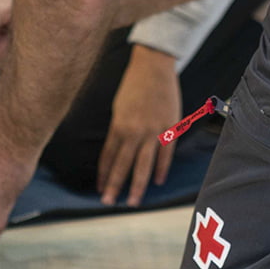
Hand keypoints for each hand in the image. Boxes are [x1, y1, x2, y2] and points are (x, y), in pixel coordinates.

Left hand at [98, 46, 181, 206]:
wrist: (154, 66)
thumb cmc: (133, 85)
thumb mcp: (119, 107)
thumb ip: (119, 129)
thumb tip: (116, 150)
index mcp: (119, 125)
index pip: (108, 156)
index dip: (103, 174)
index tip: (99, 189)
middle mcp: (134, 131)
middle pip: (122, 164)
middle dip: (114, 185)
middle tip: (109, 203)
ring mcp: (153, 131)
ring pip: (143, 164)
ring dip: (137, 185)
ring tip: (132, 201)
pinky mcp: (170, 128)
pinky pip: (165, 153)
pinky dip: (161, 168)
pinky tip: (157, 181)